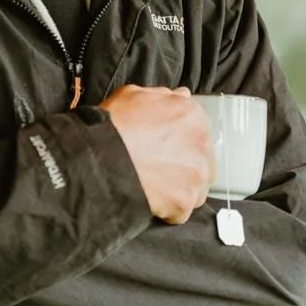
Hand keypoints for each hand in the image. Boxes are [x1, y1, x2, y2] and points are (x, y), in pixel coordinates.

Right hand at [100, 84, 213, 223]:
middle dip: (184, 164)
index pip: (197, 129)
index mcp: (192, 116)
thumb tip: (181, 96)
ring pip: (196, 187)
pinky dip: (168, 209)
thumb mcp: (134, 94)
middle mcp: (202, 145)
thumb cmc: (115, 125)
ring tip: (156, 185)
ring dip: (180, 188)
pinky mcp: (185, 203)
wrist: (102, 158)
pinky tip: (152, 199)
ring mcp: (196, 177)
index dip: (180, 138)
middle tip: (159, 166)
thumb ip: (163, 96)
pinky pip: (181, 211)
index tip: (166, 145)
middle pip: (201, 160)